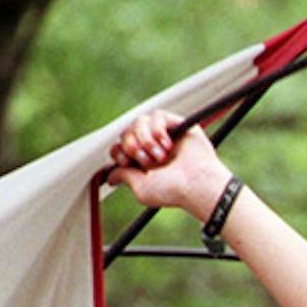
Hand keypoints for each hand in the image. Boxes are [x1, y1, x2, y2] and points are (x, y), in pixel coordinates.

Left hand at [106, 111, 231, 217]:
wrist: (197, 185)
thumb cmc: (173, 191)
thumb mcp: (140, 188)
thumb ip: (123, 176)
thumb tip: (110, 177)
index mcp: (145, 161)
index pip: (121, 146)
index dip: (119, 150)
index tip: (127, 161)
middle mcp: (154, 147)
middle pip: (127, 132)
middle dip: (132, 146)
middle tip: (148, 161)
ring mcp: (167, 135)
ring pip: (139, 122)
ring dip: (145, 139)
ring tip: (160, 155)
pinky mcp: (179, 125)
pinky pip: (157, 116)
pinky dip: (157, 129)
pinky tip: (167, 144)